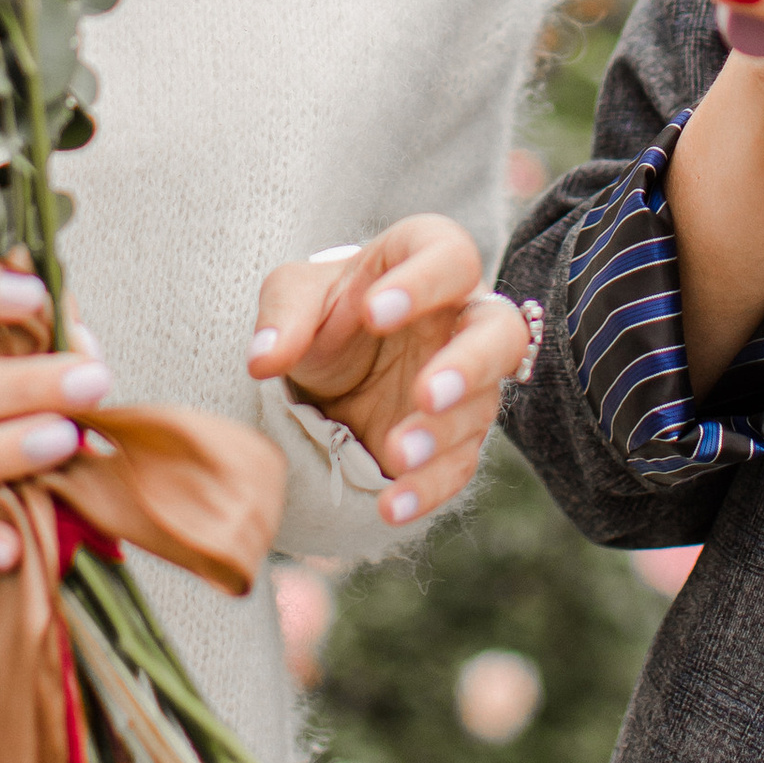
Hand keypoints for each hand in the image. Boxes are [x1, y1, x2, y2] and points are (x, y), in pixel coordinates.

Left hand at [247, 215, 528, 527]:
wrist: (335, 367)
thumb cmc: (325, 311)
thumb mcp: (295, 294)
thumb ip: (283, 316)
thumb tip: (263, 360)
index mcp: (428, 262)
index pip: (449, 256)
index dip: (422, 283)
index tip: (373, 312)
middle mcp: (462, 319)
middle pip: (500, 333)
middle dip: (469, 365)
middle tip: (424, 393)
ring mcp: (468, 383)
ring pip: (481, 407)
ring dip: (442, 434)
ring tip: (397, 453)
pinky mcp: (456, 438)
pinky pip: (458, 465)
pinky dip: (428, 488)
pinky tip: (392, 506)